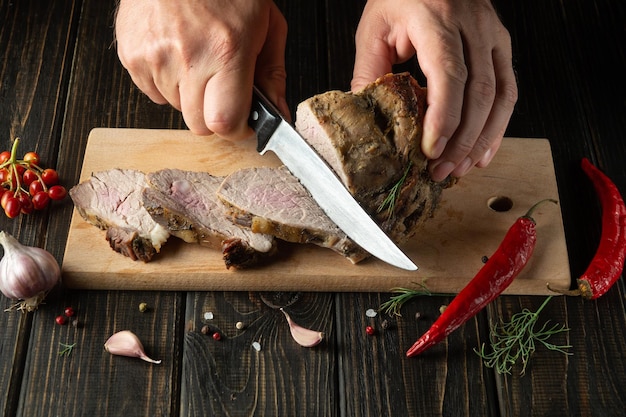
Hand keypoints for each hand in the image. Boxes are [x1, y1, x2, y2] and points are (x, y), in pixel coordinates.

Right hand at [115, 0, 288, 139]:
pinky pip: (152, 92)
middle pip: (198, 125)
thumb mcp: (267, 25)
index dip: (236, 129)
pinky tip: (176, 53)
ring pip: (176, 108)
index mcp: (226, 50)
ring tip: (198, 58)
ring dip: (190, 95)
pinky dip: (167, 82)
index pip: (224, 123)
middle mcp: (187, 57)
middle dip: (214, 114)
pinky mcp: (131, 54)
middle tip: (222, 87)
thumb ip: (273, 75)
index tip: (243, 120)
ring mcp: (153, 56)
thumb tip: (277, 115)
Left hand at [351, 0, 517, 181]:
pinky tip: (483, 150)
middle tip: (442, 170)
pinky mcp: (501, 44)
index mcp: (436, 20)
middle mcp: (472, 26)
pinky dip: (498, 125)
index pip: (448, 74)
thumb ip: (369, 71)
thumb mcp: (375, 27)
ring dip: (483, 139)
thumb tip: (366, 116)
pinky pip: (508, 89)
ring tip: (461, 168)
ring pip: (500, 95)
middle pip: (479, 92)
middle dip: (462, 140)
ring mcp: (492, 34)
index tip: (431, 149)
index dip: (443, 117)